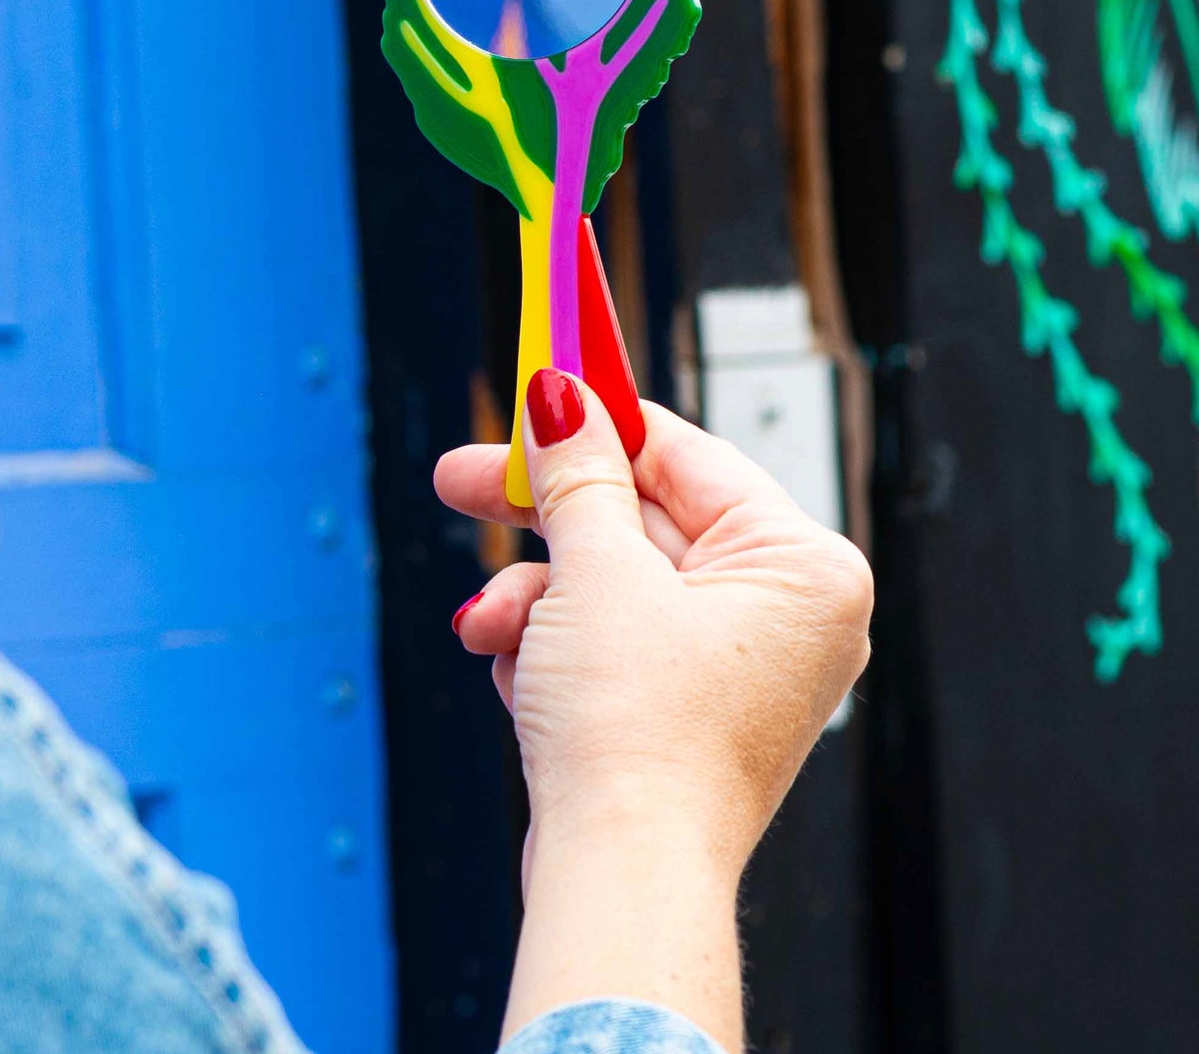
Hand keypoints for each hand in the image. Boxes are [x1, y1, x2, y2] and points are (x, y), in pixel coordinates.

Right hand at [435, 372, 871, 1043]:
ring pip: (608, 586)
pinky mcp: (683, 715)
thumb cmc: (637, 730)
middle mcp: (783, 615)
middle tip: (461, 479)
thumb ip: (577, 473)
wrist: (620, 878)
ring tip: (491, 630)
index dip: (595, 418)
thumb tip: (561, 395)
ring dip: (534, 602)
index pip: (684, 454)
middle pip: (637, 520)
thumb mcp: (596, 571)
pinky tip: (519, 679)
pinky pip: (607, 644)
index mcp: (800, 566)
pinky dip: (551, 651)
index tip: (533, 381)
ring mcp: (734, 670)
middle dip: (542, 523)